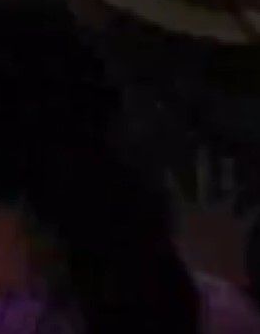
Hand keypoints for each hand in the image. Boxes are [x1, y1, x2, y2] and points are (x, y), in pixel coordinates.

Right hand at [173, 148, 258, 285]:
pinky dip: (256, 205)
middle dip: (204, 163)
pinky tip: (259, 196)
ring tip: (230, 159)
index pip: (178, 189)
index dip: (173, 176)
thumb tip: (170, 205)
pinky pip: (251, 212)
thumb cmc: (192, 258)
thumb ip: (175, 219)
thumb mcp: (177, 238)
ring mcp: (226, 215)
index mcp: (188, 212)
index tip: (169, 162)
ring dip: (230, 175)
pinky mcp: (241, 225)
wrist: (215, 275)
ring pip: (229, 190)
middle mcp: (207, 208)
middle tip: (204, 146)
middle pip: (205, 181)